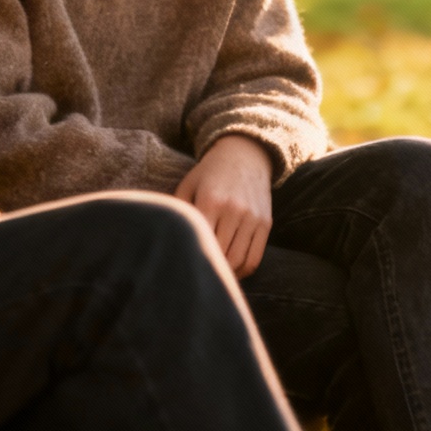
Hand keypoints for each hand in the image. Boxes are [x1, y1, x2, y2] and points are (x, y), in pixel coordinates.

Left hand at [174, 134, 273, 277]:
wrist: (244, 155)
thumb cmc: (209, 174)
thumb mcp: (188, 185)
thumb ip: (177, 211)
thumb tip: (164, 240)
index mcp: (211, 200)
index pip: (200, 242)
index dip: (191, 258)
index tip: (181, 267)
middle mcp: (234, 210)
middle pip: (219, 255)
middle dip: (207, 268)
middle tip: (195, 276)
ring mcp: (252, 218)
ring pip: (238, 261)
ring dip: (225, 274)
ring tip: (212, 275)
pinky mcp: (266, 223)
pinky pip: (255, 258)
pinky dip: (243, 271)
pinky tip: (231, 272)